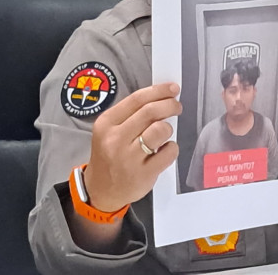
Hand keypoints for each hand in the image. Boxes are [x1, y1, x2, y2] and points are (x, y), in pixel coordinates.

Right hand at [81, 83, 180, 213]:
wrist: (101, 190)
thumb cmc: (110, 155)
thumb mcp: (110, 131)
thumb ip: (131, 114)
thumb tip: (161, 97)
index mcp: (106, 123)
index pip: (137, 99)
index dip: (159, 91)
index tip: (172, 88)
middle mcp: (115, 139)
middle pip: (150, 112)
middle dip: (169, 105)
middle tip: (176, 106)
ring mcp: (129, 158)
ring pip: (160, 130)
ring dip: (168, 128)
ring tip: (164, 133)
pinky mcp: (143, 174)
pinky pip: (169, 152)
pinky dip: (172, 148)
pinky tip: (164, 151)